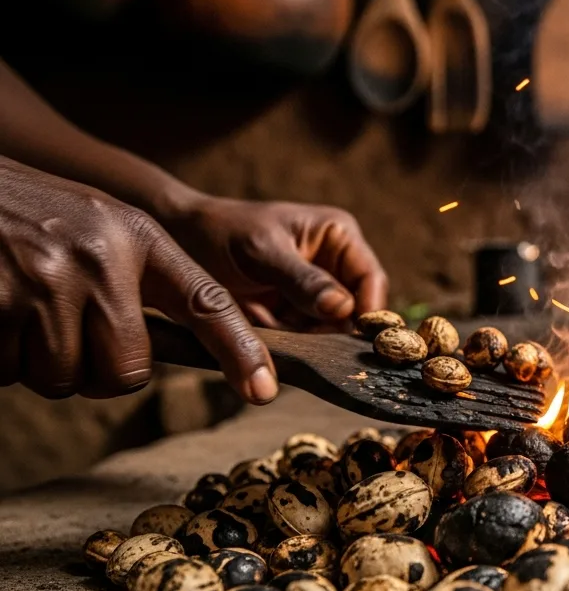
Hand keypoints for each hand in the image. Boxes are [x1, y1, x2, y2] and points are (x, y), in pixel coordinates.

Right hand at [0, 158, 277, 401]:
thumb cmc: (23, 213)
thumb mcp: (94, 226)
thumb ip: (133, 281)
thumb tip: (150, 359)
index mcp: (136, 237)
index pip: (207, 301)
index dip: (239, 350)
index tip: (263, 390)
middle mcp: (101, 258)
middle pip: (127, 372)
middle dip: (95, 370)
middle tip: (60, 329)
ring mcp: (46, 281)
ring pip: (64, 380)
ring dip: (37, 364)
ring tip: (18, 308)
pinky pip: (10, 374)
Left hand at [163, 197, 387, 330]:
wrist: (175, 242)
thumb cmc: (221, 233)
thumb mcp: (262, 251)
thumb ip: (303, 279)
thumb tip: (343, 309)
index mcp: (338, 237)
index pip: (371, 280)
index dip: (370, 311)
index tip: (357, 340)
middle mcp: (334, 267)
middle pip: (357, 312)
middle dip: (340, 334)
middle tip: (324, 357)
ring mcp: (314, 296)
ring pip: (332, 332)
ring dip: (316, 346)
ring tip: (294, 352)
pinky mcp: (293, 319)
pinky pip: (306, 342)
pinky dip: (296, 351)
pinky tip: (280, 352)